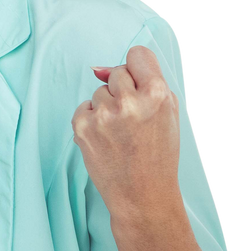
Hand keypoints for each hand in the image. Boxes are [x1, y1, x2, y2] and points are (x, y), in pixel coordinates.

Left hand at [71, 45, 180, 220]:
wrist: (142, 194)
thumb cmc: (157, 155)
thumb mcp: (167, 114)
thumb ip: (145, 83)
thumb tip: (100, 68)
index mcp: (156, 95)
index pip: (138, 55)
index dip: (138, 68)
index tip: (138, 80)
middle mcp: (128, 101)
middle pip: (116, 73)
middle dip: (122, 90)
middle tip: (132, 118)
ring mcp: (102, 114)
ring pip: (99, 92)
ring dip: (106, 107)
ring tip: (120, 133)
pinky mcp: (82, 126)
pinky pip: (84, 107)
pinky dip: (92, 120)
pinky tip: (106, 139)